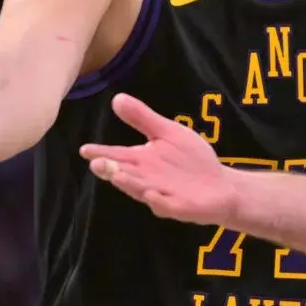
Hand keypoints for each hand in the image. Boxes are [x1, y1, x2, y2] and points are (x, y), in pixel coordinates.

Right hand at [79, 93, 237, 225]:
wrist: (220, 184)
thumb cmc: (190, 160)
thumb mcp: (167, 133)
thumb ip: (143, 118)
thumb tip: (116, 98)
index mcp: (142, 161)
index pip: (117, 156)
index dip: (101, 153)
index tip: (85, 149)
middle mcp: (147, 179)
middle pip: (125, 174)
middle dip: (111, 170)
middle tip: (96, 163)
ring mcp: (162, 194)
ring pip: (142, 190)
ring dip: (129, 184)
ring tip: (117, 175)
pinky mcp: (180, 207)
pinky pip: (167, 205)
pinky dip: (159, 201)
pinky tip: (152, 194)